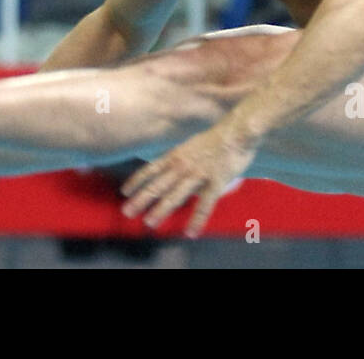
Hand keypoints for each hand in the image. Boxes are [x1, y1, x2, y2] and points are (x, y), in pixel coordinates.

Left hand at [121, 123, 258, 237]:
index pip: (151, 169)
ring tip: (149, 223)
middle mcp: (183, 165)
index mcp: (177, 155)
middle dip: (141, 199)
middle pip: (158, 185)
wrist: (237, 131)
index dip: (137, 181)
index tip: (125, 192)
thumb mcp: (191, 145)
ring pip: (175, 195)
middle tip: (127, 212)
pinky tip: (191, 232)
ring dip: (161, 210)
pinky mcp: (216, 182)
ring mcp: (198, 174)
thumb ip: (181, 158)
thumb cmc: (216, 138)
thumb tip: (170, 167)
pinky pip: (205, 204)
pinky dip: (197, 220)